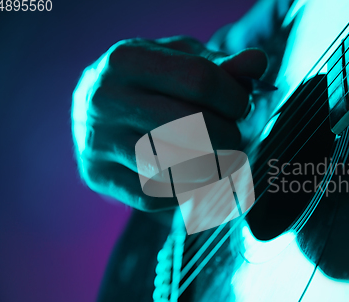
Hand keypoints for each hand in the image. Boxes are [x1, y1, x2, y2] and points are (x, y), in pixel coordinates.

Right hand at [72, 36, 267, 211]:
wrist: (91, 111)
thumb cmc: (148, 82)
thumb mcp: (179, 60)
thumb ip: (220, 64)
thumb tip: (257, 63)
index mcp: (126, 60)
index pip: (201, 81)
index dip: (235, 97)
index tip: (242, 106)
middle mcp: (106, 100)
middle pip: (194, 128)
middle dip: (230, 136)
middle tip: (233, 136)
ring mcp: (98, 142)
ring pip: (177, 167)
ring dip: (213, 167)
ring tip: (220, 157)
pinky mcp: (99, 176)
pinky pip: (158, 194)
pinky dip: (187, 188)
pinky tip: (193, 174)